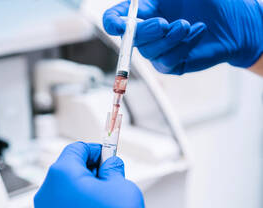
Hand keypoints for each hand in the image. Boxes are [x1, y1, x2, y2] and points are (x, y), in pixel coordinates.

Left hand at [34, 142, 152, 207]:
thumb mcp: (122, 188)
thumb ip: (113, 170)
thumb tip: (110, 165)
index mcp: (62, 175)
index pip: (76, 149)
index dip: (95, 150)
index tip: (106, 154)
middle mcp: (47, 193)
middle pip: (68, 170)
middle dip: (88, 171)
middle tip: (108, 178)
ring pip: (64, 192)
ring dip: (82, 190)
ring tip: (104, 202)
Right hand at [103, 0, 262, 73]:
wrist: (231, 22)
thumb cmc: (206, 1)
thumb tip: (138, 2)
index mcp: (142, 11)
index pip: (115, 18)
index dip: (112, 22)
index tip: (119, 25)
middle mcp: (146, 32)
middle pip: (130, 38)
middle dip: (145, 31)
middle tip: (163, 23)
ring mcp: (157, 50)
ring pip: (150, 52)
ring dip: (170, 38)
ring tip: (188, 25)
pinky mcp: (170, 64)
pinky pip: (167, 61)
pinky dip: (184, 46)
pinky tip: (198, 32)